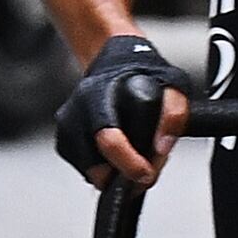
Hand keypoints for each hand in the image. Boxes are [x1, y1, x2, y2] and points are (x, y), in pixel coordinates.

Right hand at [55, 32, 192, 187]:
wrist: (114, 64)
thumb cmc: (142, 74)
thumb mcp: (172, 84)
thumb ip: (173, 114)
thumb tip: (161, 148)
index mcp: (98, 93)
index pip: (107, 138)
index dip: (128, 162)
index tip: (146, 174)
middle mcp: (76, 109)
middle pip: (94, 162)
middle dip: (123, 174)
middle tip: (145, 171)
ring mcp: (67, 126)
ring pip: (89, 170)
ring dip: (114, 173)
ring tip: (135, 157)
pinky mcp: (64, 140)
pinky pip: (84, 168)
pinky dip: (103, 169)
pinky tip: (118, 154)